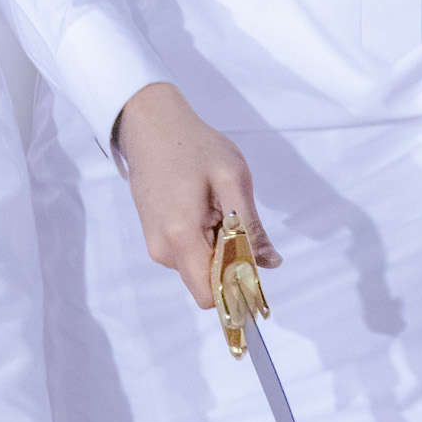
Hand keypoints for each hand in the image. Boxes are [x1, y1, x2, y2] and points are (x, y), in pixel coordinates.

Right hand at [115, 82, 280, 306]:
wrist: (152, 125)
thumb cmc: (194, 146)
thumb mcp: (232, 178)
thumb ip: (251, 226)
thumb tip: (270, 264)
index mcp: (180, 236)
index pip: (211, 295)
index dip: (237, 286)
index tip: (252, 258)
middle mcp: (162, 250)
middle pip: (206, 284)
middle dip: (228, 262)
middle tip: (231, 216)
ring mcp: (155, 246)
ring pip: (199, 269)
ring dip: (216, 247)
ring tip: (213, 204)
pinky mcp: (155, 238)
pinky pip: (188, 255)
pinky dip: (203, 239)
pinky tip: (201, 206)